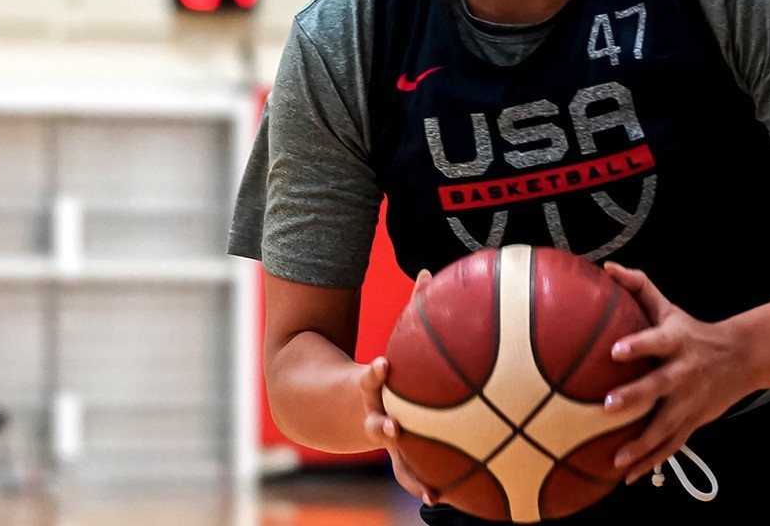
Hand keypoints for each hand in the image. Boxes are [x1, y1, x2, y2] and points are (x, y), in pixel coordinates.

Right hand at [364, 269, 435, 504]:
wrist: (323, 410)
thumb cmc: (372, 369)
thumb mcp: (385, 343)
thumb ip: (409, 308)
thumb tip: (431, 270)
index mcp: (365, 388)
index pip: (367, 379)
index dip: (374, 374)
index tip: (381, 366)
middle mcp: (369, 416)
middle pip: (373, 423)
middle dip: (382, 428)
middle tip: (392, 429)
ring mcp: (379, 440)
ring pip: (394, 459)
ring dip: (410, 473)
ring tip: (430, 492)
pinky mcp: (393, 455)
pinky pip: (411, 471)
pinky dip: (425, 484)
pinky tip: (447, 498)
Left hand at [601, 263, 757, 484]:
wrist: (741, 357)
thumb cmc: (693, 332)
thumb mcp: (670, 308)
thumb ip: (639, 288)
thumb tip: (606, 269)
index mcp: (677, 343)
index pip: (656, 341)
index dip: (637, 345)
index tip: (614, 351)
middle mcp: (684, 373)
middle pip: (658, 387)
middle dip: (634, 397)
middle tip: (607, 406)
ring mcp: (690, 401)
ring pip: (665, 425)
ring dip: (641, 443)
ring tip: (616, 459)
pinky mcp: (693, 422)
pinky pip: (671, 446)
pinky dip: (651, 461)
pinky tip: (627, 476)